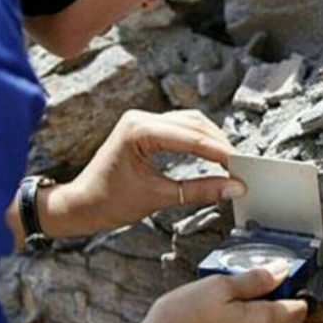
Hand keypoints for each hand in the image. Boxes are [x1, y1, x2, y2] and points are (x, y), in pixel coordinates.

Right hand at [32, 264, 307, 322]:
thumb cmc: (184, 317)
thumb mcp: (220, 285)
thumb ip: (254, 279)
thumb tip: (279, 271)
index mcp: (262, 322)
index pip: (297, 309)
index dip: (296, 289)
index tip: (289, 274)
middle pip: (281, 320)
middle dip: (276, 298)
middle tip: (260, 277)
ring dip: (257, 310)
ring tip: (235, 291)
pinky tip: (222, 311)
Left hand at [38, 109, 246, 239]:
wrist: (80, 204)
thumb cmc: (109, 202)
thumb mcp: (159, 198)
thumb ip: (199, 191)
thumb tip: (233, 188)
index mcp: (138, 130)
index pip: (190, 137)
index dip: (219, 152)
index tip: (241, 167)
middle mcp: (140, 118)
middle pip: (194, 123)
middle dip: (219, 144)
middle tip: (241, 166)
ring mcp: (142, 120)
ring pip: (190, 122)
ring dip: (212, 140)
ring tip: (230, 162)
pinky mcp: (145, 128)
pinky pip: (180, 128)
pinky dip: (199, 140)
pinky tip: (213, 155)